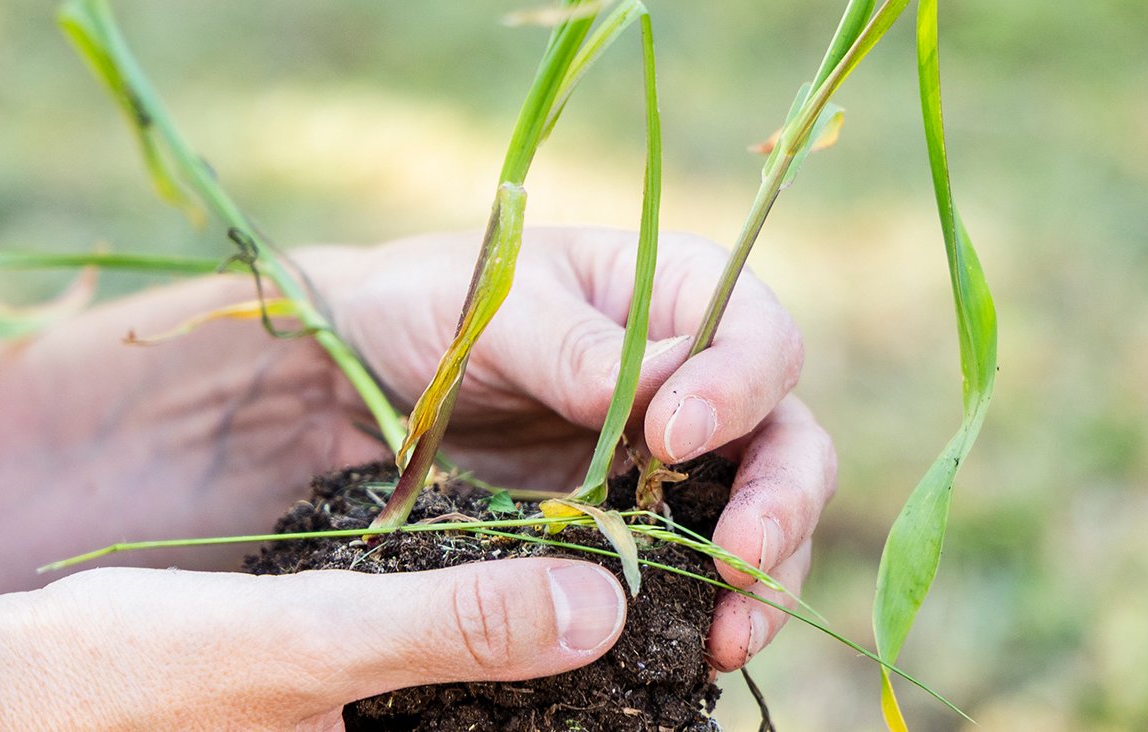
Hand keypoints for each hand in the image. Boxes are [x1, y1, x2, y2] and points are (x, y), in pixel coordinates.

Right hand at [0, 558, 627, 730]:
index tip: (704, 653)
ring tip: (610, 583)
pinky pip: (425, 694)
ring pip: (476, 712)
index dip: (628, 716)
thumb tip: (604, 607)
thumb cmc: (137, 674)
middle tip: (676, 606)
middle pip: (514, 722)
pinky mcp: (327, 719)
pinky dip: (466, 647)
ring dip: (534, 660)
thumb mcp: (307, 641)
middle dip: (591, 682)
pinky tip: (502, 581)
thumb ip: (450, 626)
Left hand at [302, 226, 837, 671]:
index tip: (674, 436)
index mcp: (676, 293)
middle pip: (786, 436)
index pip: (757, 337)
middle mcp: (698, 376)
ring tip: (732, 633)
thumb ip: (570, 347)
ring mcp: (675, 457)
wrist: (362, 370)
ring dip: (765, 574)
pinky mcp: (638, 523)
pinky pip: (700, 565)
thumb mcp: (491, 311)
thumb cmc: (433, 306)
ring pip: (763, 512)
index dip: (737, 388)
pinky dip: (715, 609)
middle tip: (739, 559)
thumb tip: (657, 392)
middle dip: (780, 500)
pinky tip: (702, 651)